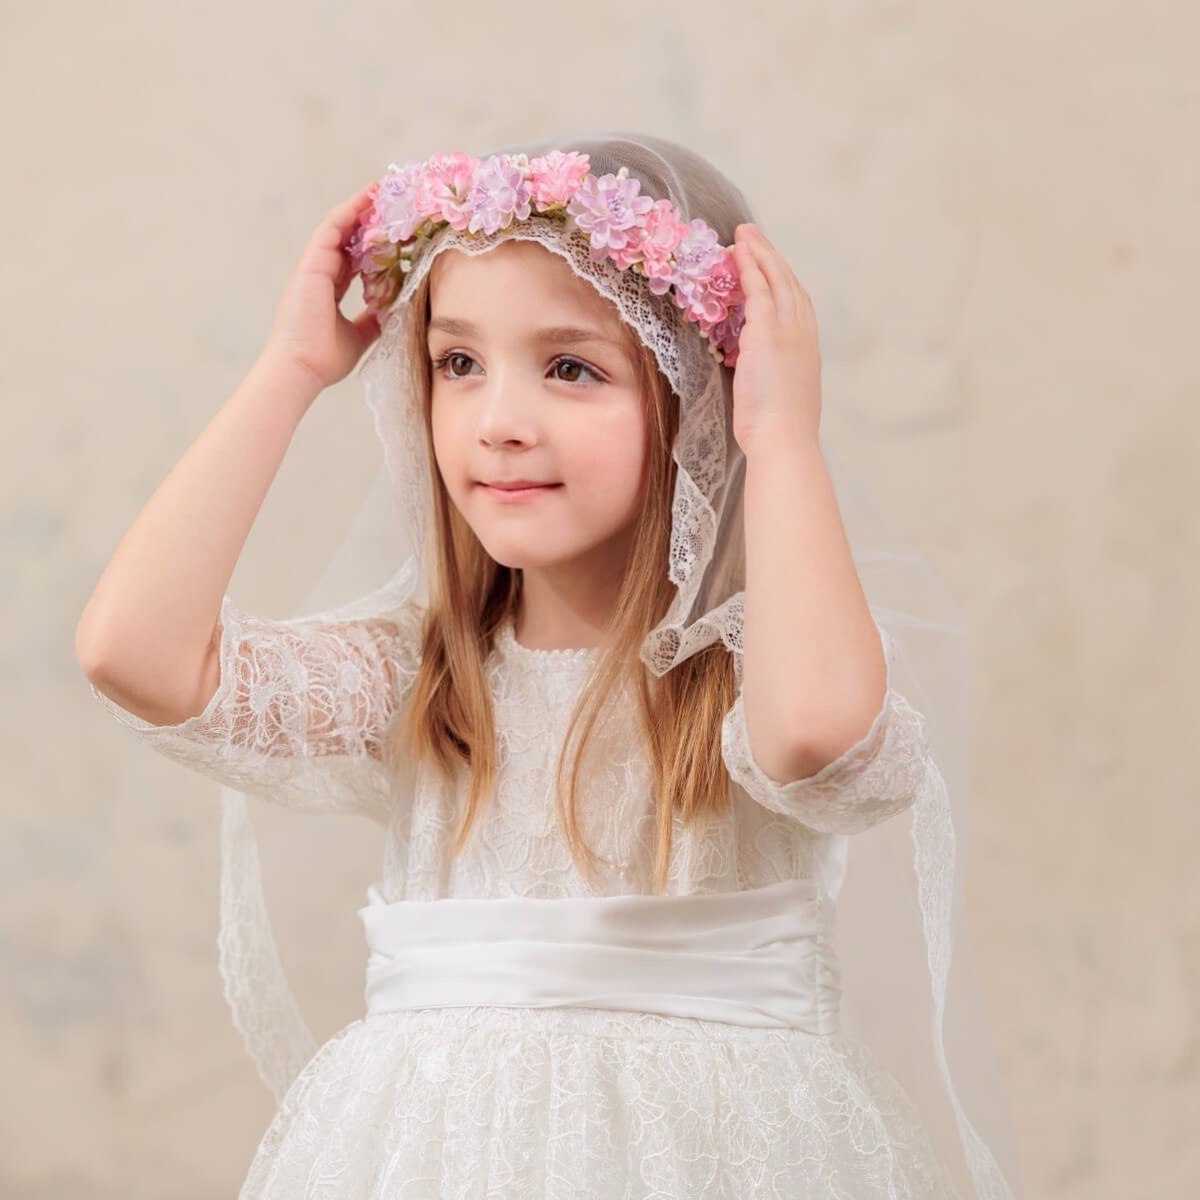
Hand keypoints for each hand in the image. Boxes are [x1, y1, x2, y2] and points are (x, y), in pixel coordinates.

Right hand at [261, 183, 381, 392]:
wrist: (302, 367)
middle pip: (347, 237)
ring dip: (360, 206)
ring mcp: (313, 265)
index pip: (354, 258)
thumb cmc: (325, 358)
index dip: (373, 243)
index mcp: (328, 290)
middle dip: (368, 217)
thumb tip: (393, 311)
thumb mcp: (360, 336)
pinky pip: (331, 227)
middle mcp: (319, 273)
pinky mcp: (310, 261)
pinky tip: (368, 197)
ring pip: (339, 226)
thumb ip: (373, 320)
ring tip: (383, 189)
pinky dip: (349, 210)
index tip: (395, 231)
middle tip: (393, 200)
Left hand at [729, 223, 822, 452]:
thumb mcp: (781, 398)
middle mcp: (803, 333)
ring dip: (759, 252)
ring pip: (775, 278)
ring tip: (744, 234)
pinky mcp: (767, 330)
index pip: (797, 304)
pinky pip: (757, 288)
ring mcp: (788, 329)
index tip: (769, 266)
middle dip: (771, 257)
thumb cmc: (778, 432)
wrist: (784, 439)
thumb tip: (758, 376)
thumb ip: (772, 378)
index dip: (782, 281)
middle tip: (755, 235)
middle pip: (789, 283)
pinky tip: (736, 251)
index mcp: (808, 349)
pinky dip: (748, 266)